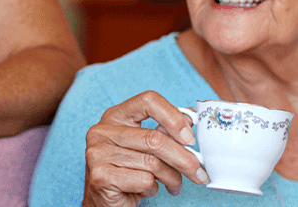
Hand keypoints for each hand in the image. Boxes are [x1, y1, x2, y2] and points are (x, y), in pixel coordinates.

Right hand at [82, 91, 207, 206]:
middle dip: (184, 159)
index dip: (173, 117)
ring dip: (171, 178)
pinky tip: (146, 189)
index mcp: (115, 116)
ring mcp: (98, 152)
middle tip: (200, 172)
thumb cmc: (126, 169)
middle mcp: (102, 130)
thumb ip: (162, 131)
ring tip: (173, 185)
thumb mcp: (142, 146)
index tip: (190, 138)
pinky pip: (144, 180)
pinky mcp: (101, 175)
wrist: (102, 199)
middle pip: (154, 139)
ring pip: (153, 163)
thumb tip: (190, 119)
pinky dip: (153, 189)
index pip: (148, 101)